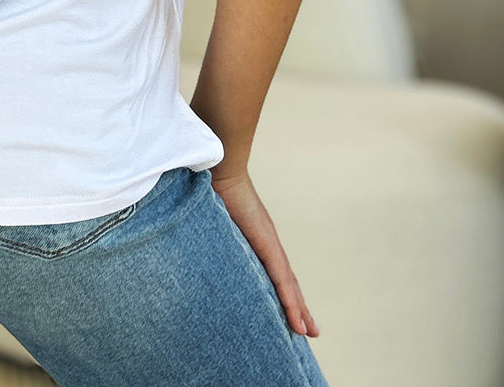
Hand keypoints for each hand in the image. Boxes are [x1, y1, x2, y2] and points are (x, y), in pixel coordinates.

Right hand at [209, 168, 319, 337]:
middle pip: (287, 283)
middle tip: (310, 331)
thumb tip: (193, 237)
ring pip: (289, 286)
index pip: (274, 271)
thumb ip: (211, 232)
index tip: (291, 311)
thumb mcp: (213, 220)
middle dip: (297, 306)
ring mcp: (270, 245)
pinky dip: (291, 303)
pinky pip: (282, 281)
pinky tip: (298, 321)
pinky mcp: (268, 246)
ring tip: (308, 332)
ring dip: (299, 310)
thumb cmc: (212, 189)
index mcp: (256, 239)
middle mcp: (268, 244)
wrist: (221, 170)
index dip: (283, 292)